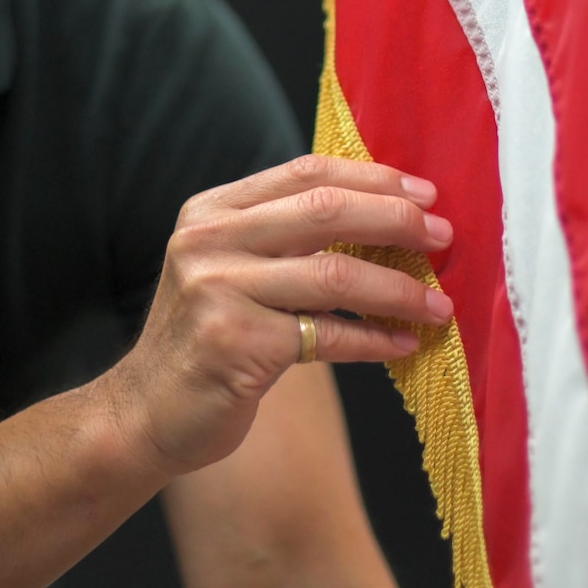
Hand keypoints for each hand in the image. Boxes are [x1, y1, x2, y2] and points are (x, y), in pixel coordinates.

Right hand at [102, 154, 454, 474]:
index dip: (373, 178)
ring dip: (398, 289)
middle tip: (442, 238)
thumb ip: (283, 237)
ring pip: (335, 274)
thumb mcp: (229, 269)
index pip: (306, 173)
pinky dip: (374, 339)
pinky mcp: (237, 344)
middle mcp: (210, 241)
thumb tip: (383, 215)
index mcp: (212, 211)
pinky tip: (403, 344)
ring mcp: (218, 290)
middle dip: (396, 221)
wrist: (144, 414)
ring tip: (437, 304)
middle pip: (326, 211)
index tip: (425, 195)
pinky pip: (328, 334)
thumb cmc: (205, 340)